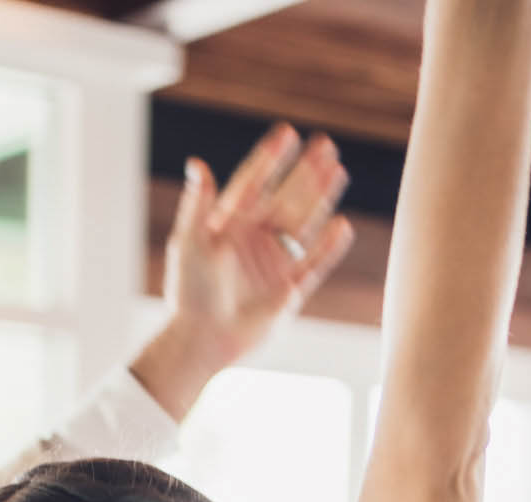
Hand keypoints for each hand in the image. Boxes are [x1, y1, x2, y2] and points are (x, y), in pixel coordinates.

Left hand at [166, 124, 353, 369]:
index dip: (269, 160)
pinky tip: (341, 225)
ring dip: (320, 198)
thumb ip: (197, 205)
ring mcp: (272, 265)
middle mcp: (253, 242)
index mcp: (229, 227)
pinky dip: (328, 247)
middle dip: (304, 172)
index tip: (286, 133)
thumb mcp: (188, 244)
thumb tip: (196, 164)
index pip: (253, 184)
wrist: (200, 340)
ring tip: (337, 170)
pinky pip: (313, 265)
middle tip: (325, 144)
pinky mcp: (287, 292)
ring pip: (303, 224)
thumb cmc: (189, 293)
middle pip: (285, 198)